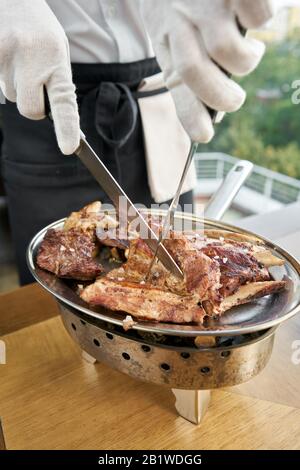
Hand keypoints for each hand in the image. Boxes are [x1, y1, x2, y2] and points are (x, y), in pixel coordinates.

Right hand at [0, 0, 79, 154]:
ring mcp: (4, 55)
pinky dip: (1, 77)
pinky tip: (6, 57)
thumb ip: (57, 81)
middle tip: (34, 84)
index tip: (68, 147)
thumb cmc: (38, 28)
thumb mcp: (57, 50)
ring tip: (18, 59)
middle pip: (30, 110)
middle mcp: (30, 58)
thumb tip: (56, 116)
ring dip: (15, 86)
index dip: (66, 127)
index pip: (64, 101)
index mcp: (55, 59)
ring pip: (10, 97)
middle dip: (33, 106)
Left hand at [142, 0, 284, 142]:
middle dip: (222, 98)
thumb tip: (202, 118)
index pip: (176, 82)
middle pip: (197, 72)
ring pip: (228, 50)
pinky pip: (256, 14)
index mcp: (167, 35)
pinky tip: (257, 19)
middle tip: (234, 100)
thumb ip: (183, 63)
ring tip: (250, 53)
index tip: (202, 136)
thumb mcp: (168, 26)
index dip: (190, 114)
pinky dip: (263, 21)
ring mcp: (207, 3)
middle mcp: (182, 20)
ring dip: (246, 62)